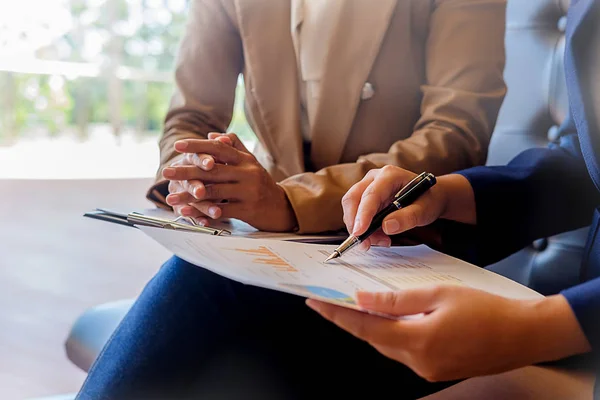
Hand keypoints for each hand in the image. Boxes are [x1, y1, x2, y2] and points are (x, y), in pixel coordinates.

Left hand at [162, 133, 297, 231]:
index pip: (219, 148)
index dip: (198, 146)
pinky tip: (188, 213)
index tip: (178, 146)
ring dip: (189, 196)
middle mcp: (248, 173)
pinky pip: (221, 211)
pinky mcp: (248, 210)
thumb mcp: (251, 163)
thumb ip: (234, 147)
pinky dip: (202, 213)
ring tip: (170, 198)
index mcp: (246, 160)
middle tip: (166, 172)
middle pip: (212, 170)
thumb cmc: (261, 184)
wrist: (283, 208)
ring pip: (213, 192)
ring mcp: (248, 192)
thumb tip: (212, 136)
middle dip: (187, 171)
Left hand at [307, 286, 590, 381]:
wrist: (525, 334)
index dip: (337, 314)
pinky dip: (390, 335)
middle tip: (327, 301)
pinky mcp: (436, 370)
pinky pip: (404, 351)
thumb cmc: (487, 309)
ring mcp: (428, 370)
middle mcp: (419, 362)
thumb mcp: (439, 293)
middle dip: (348, 320)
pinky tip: (386, 320)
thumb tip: (363, 300)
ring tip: (351, 307)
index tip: (315, 302)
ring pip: (387, 346)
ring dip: (369, 328)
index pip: (364, 327)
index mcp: (418, 341)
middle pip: (372, 339)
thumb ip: (397, 299)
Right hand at [341, 166, 475, 250]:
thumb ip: (408, 217)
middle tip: (364, 244)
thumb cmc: (428, 200)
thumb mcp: (424, 210)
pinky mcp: (365, 198)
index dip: (363, 215)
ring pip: (352, 208)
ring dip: (360, 229)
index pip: (371, 195)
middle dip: (355, 223)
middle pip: (353, 199)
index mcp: (390, 175)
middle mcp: (375, 178)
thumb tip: (387, 226)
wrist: (430, 198)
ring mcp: (368, 187)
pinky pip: (356, 214)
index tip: (359, 233)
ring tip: (382, 241)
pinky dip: (364, 229)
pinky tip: (380, 236)